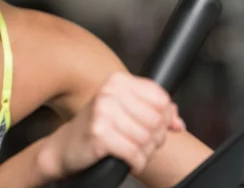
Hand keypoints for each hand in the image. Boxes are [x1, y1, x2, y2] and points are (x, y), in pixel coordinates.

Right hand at [40, 72, 185, 178]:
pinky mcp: (99, 134)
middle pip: (157, 120)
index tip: (154, 127)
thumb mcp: (125, 110)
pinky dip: (136, 162)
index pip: (161, 99)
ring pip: (147, 139)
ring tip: (131, 150)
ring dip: (144, 152)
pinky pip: (135, 154)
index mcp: (118, 81)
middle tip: (140, 142)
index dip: (164, 118)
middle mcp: (109, 92)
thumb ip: (156, 111)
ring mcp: (103, 112)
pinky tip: (126, 160)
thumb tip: (178, 122)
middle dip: (154, 138)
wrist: (65, 147)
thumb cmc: (97, 128)